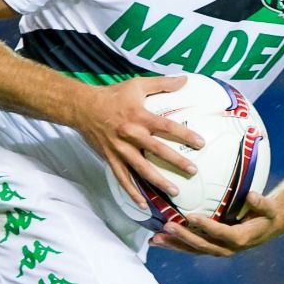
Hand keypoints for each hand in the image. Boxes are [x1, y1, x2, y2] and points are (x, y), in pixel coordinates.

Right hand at [63, 76, 204, 207]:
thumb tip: (184, 79)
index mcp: (139, 116)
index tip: (201, 144)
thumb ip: (162, 83)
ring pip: (141, 169)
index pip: (166, 127)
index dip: (184, 135)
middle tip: (192, 171)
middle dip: (176, 162)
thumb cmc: (112, 95)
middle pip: (157, 151)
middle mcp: (130, 134)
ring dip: (158, 181)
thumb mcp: (137, 85)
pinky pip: (122, 178)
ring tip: (174, 191)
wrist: (83, 107)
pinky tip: (143, 204)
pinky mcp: (110, 159)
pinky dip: (132, 192)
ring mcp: (120, 149)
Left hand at [152, 191, 283, 256]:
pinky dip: (174, 245)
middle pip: (202, 245)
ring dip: (174, 245)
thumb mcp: (269, 208)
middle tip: (167, 226)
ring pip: (193, 250)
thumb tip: (252, 195)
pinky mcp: (210, 248)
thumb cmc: (267, 214)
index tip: (191, 216)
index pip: (221, 233)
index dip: (206, 226)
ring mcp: (218, 250)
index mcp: (241, 238)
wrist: (267, 227)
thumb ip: (261, 203)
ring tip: (154, 239)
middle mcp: (228, 249)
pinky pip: (191, 248)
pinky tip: (157, 240)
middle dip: (183, 237)